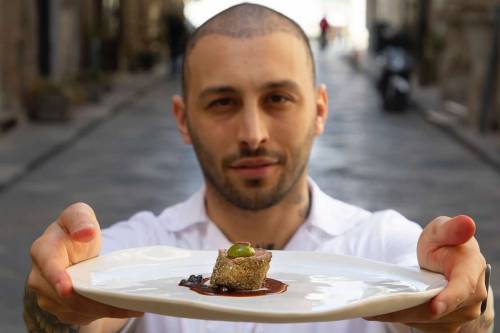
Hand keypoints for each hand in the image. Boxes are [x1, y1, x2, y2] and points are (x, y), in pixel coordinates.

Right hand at [27, 202, 142, 324]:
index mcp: (43, 251)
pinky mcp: (61, 309)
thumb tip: (85, 233)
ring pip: (77, 309)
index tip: (67, 289)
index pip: (48, 266)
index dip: (57, 278)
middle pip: (67, 296)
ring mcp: (48, 297)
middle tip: (126, 300)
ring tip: (132, 306)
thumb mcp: (79, 214)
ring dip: (104, 309)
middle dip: (95, 300)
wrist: (73, 249)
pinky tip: (124, 308)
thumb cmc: (77, 229)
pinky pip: (83, 316)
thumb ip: (80, 219)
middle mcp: (39, 278)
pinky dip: (104, 313)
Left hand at [365, 215, 488, 332]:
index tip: (434, 307)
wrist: (449, 266)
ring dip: (398, 315)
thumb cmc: (445, 245)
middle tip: (372, 308)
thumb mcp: (443, 231)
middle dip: (406, 309)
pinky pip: (420, 325)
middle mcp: (471, 299)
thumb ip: (452, 228)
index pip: (463, 288)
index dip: (449, 298)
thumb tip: (467, 223)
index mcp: (471, 271)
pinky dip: (400, 318)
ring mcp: (459, 316)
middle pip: (435, 309)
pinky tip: (380, 311)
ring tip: (369, 309)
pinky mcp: (445, 326)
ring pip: (424, 320)